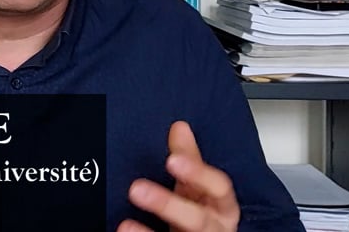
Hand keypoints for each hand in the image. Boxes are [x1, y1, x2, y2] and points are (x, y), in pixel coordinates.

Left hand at [118, 121, 239, 231]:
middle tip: (136, 189)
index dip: (198, 173)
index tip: (172, 159)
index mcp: (223, 207)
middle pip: (198, 219)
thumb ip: (190, 159)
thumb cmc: (204, 213)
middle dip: (168, 204)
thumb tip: (179, 127)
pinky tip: (125, 230)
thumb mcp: (199, 187)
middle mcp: (216, 229)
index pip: (219, 188)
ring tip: (125, 223)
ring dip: (150, 230)